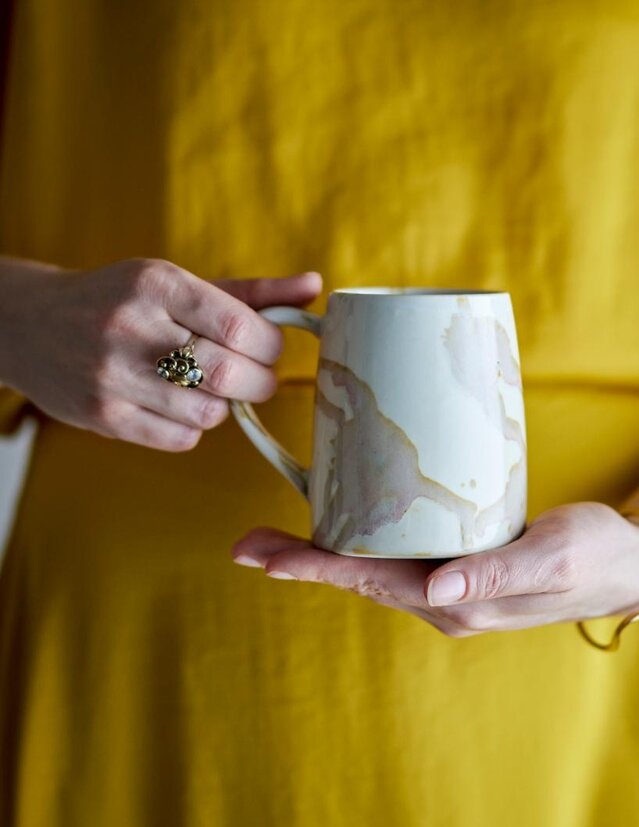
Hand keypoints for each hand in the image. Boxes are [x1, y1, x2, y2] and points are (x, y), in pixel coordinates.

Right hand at [0, 256, 321, 449]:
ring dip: (223, 405)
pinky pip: (180, 439)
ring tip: (209, 388)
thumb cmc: (121, 301)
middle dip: (259, 381)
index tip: (271, 349)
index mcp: (156, 284)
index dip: (270, 346)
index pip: (239, 325)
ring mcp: (114, 376)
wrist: (32, 326)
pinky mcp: (104, 417)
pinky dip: (193, 428)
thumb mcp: (177, 283)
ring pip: (208, 413)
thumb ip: (250, 292)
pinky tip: (178, 405)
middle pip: (228, 373)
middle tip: (257, 377)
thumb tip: (314, 286)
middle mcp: (132, 327)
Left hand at [232, 502, 638, 637]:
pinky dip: (358, 543)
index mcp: (458, 603)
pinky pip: (395, 557)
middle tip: (244, 544)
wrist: (625, 565)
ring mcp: (448, 588)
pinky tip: (341, 527)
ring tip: (271, 539)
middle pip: (358, 578)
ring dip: (322, 554)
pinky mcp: (458, 568)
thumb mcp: (552, 557)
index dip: (316, 567)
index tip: (264, 558)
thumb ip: (497, 574)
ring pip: (372, 569)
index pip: (371, 581)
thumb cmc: (594, 556)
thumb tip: (438, 589)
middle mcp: (443, 601)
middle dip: (301, 562)